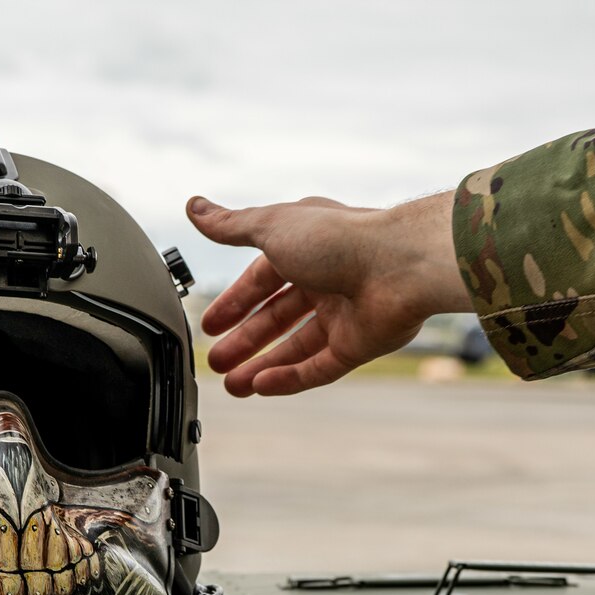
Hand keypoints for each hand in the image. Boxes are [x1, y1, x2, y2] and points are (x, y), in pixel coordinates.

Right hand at [189, 191, 471, 396]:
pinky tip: (261, 387)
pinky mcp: (358, 345)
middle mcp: (326, 281)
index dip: (235, 302)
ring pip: (295, 347)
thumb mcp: (272, 227)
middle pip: (277, 317)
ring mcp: (344, 315)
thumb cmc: (339, 239)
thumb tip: (194, 207)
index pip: (262, 279)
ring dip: (262, 365)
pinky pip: (318, 368)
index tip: (210, 324)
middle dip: (245, 340)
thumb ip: (232, 225)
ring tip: (233, 385)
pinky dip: (289, 378)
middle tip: (216, 360)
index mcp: (306, 248)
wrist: (399, 266)